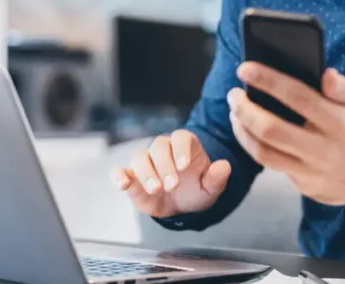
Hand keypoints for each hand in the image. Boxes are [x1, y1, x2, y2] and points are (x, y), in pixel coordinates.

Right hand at [111, 130, 231, 218]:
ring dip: (146, 172)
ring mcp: (146, 162)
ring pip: (140, 157)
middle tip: (172, 185)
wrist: (182, 206)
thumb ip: (217, 178)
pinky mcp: (132, 177)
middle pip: (159, 147)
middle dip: (164, 165)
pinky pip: (121, 171)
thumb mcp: (211, 188)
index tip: (185, 166)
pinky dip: (119, 175)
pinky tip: (123, 183)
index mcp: (184, 146)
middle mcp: (163, 150)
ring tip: (155, 189)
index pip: (181, 137)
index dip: (181, 149)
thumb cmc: (197, 190)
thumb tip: (225, 166)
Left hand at [227, 63, 344, 206]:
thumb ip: (344, 89)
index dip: (268, 81)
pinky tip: (249, 132)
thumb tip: (325, 74)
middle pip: (272, 129)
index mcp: (339, 122)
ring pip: (264, 153)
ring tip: (235, 113)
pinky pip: (274, 166)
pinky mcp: (306, 187)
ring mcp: (313, 172)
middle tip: (233, 94)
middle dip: (245, 109)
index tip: (245, 68)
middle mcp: (324, 149)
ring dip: (242, 131)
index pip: (298, 97)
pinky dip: (256, 147)